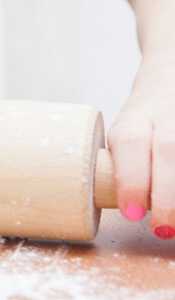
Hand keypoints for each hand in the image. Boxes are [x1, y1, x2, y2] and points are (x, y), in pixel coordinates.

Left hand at [108, 56, 174, 238]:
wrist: (172, 72)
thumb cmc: (146, 118)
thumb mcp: (129, 132)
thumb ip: (128, 163)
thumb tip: (133, 212)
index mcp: (135, 116)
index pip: (129, 142)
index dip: (130, 178)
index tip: (132, 213)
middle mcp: (168, 113)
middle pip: (169, 150)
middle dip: (166, 195)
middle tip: (162, 228)